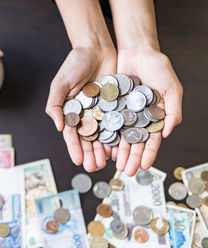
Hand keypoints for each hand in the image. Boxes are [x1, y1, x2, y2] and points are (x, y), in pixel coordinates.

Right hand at [46, 47, 116, 171]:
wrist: (96, 48)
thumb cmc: (74, 64)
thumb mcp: (60, 83)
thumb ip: (56, 104)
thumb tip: (60, 127)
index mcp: (71, 111)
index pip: (72, 134)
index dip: (75, 148)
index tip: (79, 162)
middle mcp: (86, 114)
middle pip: (88, 139)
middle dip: (91, 154)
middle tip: (95, 168)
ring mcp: (101, 111)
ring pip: (103, 135)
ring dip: (104, 149)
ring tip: (108, 162)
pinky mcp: (115, 105)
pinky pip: (117, 123)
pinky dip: (118, 135)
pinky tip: (121, 146)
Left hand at [115, 48, 182, 175]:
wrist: (137, 51)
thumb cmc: (158, 68)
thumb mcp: (171, 88)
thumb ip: (173, 110)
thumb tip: (167, 133)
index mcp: (153, 117)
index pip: (151, 140)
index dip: (148, 154)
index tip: (143, 166)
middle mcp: (137, 118)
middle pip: (133, 142)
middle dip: (130, 157)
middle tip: (125, 171)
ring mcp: (122, 113)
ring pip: (118, 135)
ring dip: (116, 150)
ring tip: (112, 164)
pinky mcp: (109, 106)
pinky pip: (105, 122)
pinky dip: (104, 134)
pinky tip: (101, 146)